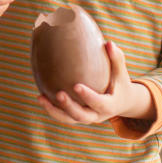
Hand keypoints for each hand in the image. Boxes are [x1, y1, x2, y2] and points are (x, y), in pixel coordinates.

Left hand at [35, 41, 154, 124]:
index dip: (88, 96)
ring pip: (69, 119)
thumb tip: (108, 43)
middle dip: (69, 106)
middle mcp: (97, 116)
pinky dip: (51, 109)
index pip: (99, 103)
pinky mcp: (77, 117)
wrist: (120, 102)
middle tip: (58, 94)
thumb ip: (116, 59)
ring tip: (41, 98)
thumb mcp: (121, 73)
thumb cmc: (119, 82)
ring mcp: (86, 118)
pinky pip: (63, 116)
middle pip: (82, 116)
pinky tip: (40, 96)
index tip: (76, 86)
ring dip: (54, 110)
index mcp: (110, 106)